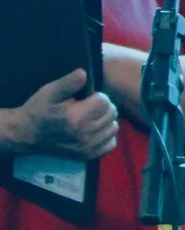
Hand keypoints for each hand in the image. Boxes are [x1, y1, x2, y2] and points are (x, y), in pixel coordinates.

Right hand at [0, 69, 117, 160]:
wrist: (25, 135)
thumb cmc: (38, 110)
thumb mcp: (49, 91)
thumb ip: (69, 82)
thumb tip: (85, 73)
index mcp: (76, 118)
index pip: (105, 101)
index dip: (96, 96)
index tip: (85, 98)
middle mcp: (84, 135)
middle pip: (112, 114)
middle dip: (103, 107)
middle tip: (88, 107)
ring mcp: (86, 148)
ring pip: (113, 128)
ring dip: (105, 121)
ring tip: (90, 118)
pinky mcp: (87, 156)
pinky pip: (110, 144)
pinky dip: (105, 136)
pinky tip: (93, 131)